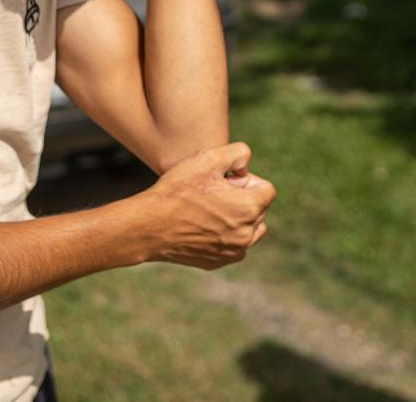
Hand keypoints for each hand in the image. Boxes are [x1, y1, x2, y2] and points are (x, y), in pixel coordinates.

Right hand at [138, 142, 274, 269]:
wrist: (149, 225)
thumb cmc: (178, 190)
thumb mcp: (208, 158)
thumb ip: (239, 153)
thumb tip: (247, 168)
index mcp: (249, 208)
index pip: (266, 189)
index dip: (245, 180)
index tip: (224, 181)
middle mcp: (247, 234)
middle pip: (259, 209)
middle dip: (242, 198)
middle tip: (212, 194)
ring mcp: (233, 251)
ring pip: (250, 229)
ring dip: (238, 218)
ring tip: (210, 210)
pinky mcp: (219, 262)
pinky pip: (234, 246)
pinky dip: (226, 235)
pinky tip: (203, 226)